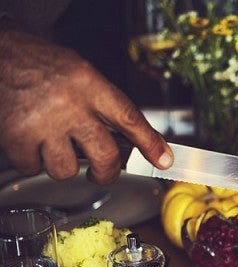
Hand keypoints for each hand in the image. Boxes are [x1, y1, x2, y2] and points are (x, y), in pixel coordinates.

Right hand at [0, 22, 172, 184]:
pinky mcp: (16, 136)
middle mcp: (69, 104)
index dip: (150, 143)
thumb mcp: (82, 74)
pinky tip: (31, 143)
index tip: (164, 160)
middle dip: (106, 173)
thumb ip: (105, 105)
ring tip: (55, 146)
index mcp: (89, 85)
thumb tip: (132, 140)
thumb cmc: (41, 65)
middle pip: (104, 155)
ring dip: (61, 166)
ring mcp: (42, 122)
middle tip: (101, 172)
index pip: (129, 118)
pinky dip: (32, 162)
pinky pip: (32, 168)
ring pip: (65, 169)